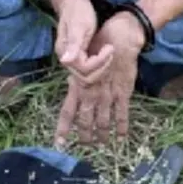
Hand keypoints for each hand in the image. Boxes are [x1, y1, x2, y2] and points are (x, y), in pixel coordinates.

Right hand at [48, 0, 114, 83]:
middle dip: (101, 67)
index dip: (99, 62)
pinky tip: (105, 54)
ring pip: (87, 76)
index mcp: (65, 51)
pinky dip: (98, 65)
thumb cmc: (78, 10)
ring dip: (100, 67)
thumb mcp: (79, 25)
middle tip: (110, 50)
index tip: (110, 47)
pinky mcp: (77, 56)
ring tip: (108, 51)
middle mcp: (66, 58)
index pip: (84, 69)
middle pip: (85, 77)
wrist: (73, 1)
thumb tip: (65, 61)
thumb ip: (74, 43)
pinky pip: (88, 69)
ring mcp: (71, 58)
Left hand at [54, 13, 144, 146]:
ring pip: (103, 121)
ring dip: (102, 134)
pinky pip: (122, 113)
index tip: (59, 142)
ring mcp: (107, 94)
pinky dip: (121, 126)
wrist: (120, 37)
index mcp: (78, 85)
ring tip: (101, 145)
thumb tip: (69, 83)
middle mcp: (91, 93)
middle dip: (84, 136)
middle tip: (84, 146)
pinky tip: (120, 138)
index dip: (63, 127)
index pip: (67, 111)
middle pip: (85, 121)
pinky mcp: (123, 92)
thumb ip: (76, 76)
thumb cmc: (98, 43)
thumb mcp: (81, 59)